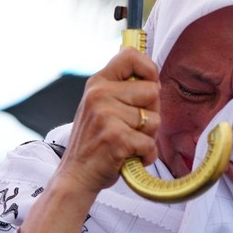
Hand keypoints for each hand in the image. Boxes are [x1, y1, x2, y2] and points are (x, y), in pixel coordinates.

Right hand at [56, 47, 160, 195]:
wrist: (77, 175)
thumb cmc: (96, 142)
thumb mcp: (101, 107)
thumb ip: (121, 90)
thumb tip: (153, 77)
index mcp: (98, 83)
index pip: (130, 56)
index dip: (149, 68)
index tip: (151, 84)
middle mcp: (99, 94)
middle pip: (153, 92)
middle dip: (151, 113)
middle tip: (131, 128)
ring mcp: (106, 115)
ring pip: (155, 120)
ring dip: (148, 137)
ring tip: (128, 143)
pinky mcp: (116, 137)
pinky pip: (150, 143)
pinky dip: (146, 155)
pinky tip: (130, 157)